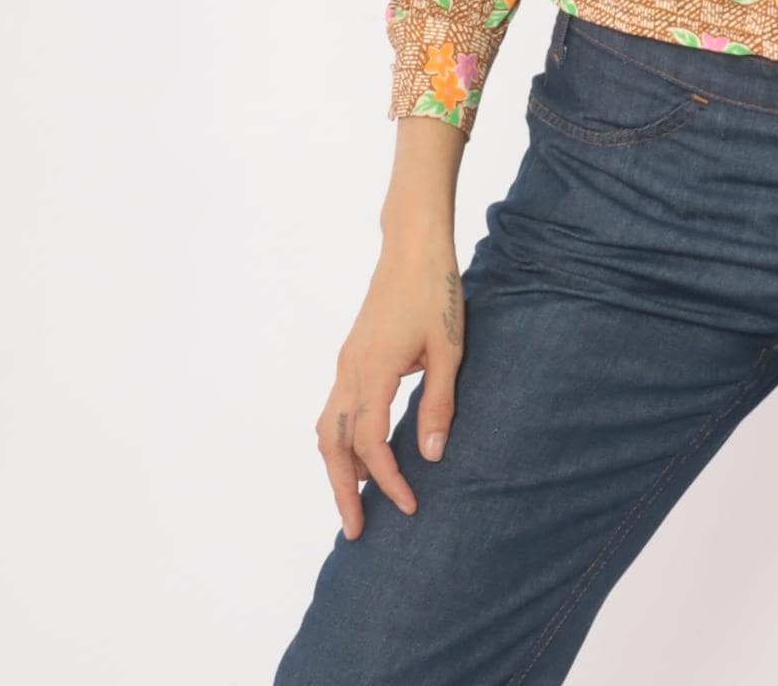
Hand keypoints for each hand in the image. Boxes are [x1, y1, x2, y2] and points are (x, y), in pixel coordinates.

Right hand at [312, 226, 464, 538]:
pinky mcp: (352, 355)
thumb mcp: (450, 348)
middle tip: (355, 532)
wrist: (413, 246)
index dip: (389, 481)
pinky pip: (336, 409)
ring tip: (356, 500)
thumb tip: (430, 457)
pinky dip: (342, 440)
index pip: (371, 444)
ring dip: (337, 467)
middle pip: (334, 445)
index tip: (409, 506)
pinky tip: (361, 454)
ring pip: (328, 428)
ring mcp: (347, 361)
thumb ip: (440, 403)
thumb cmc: (436, 291)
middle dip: (343, 491)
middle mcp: (351, 370)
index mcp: (374, 370)